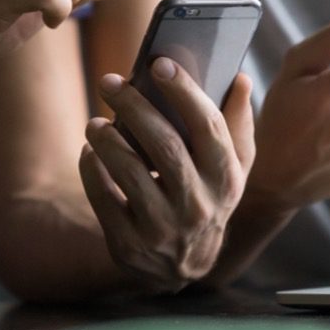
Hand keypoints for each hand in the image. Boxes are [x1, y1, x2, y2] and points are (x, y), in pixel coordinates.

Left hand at [79, 59, 253, 292]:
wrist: (186, 266)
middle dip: (134, 107)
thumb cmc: (209, 196)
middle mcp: (199, 204)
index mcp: (226, 177)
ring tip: (95, 122)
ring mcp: (164, 228)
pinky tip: (90, 151)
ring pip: (130, 172)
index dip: (184, 92)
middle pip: (164, 145)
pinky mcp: (130, 244)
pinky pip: (104, 199)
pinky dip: (92, 170)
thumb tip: (239, 78)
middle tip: (110, 82)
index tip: (159, 63)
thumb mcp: (232, 166)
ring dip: (107, 140)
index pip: (208, 127)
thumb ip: (237, 122)